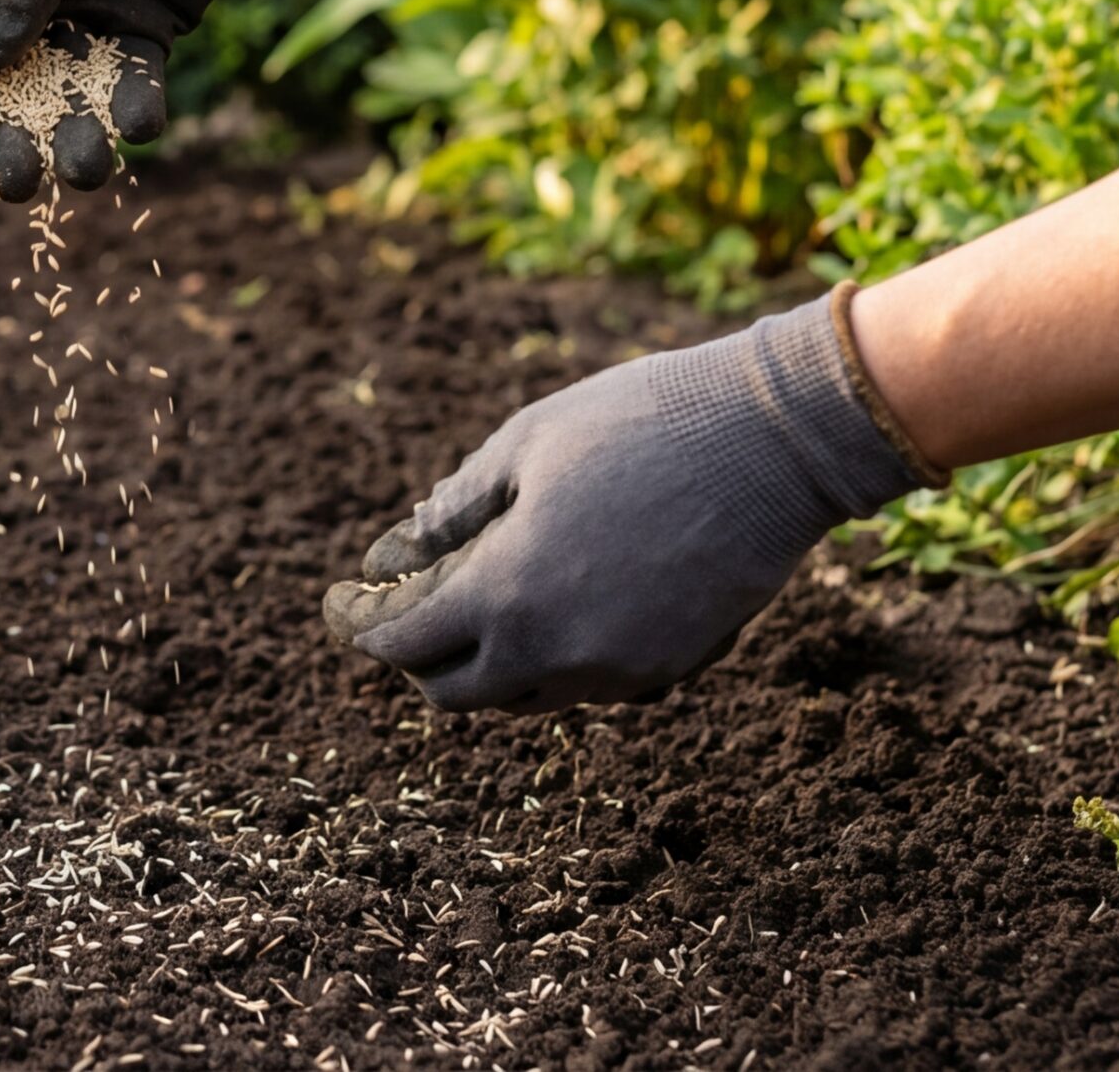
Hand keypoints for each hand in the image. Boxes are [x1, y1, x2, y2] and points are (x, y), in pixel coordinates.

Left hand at [322, 289, 938, 712]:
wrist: (777, 440)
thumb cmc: (640, 422)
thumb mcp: (523, 446)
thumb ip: (451, 512)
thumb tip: (393, 557)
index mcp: (505, 595)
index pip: (403, 643)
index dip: (361, 625)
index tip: (341, 604)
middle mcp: (555, 653)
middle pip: (454, 692)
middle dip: (418, 657)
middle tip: (402, 612)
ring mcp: (617, 673)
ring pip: (522, 696)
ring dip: (486, 661)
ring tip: (475, 602)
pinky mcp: (668, 671)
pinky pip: (584, 686)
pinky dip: (551, 660)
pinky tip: (551, 605)